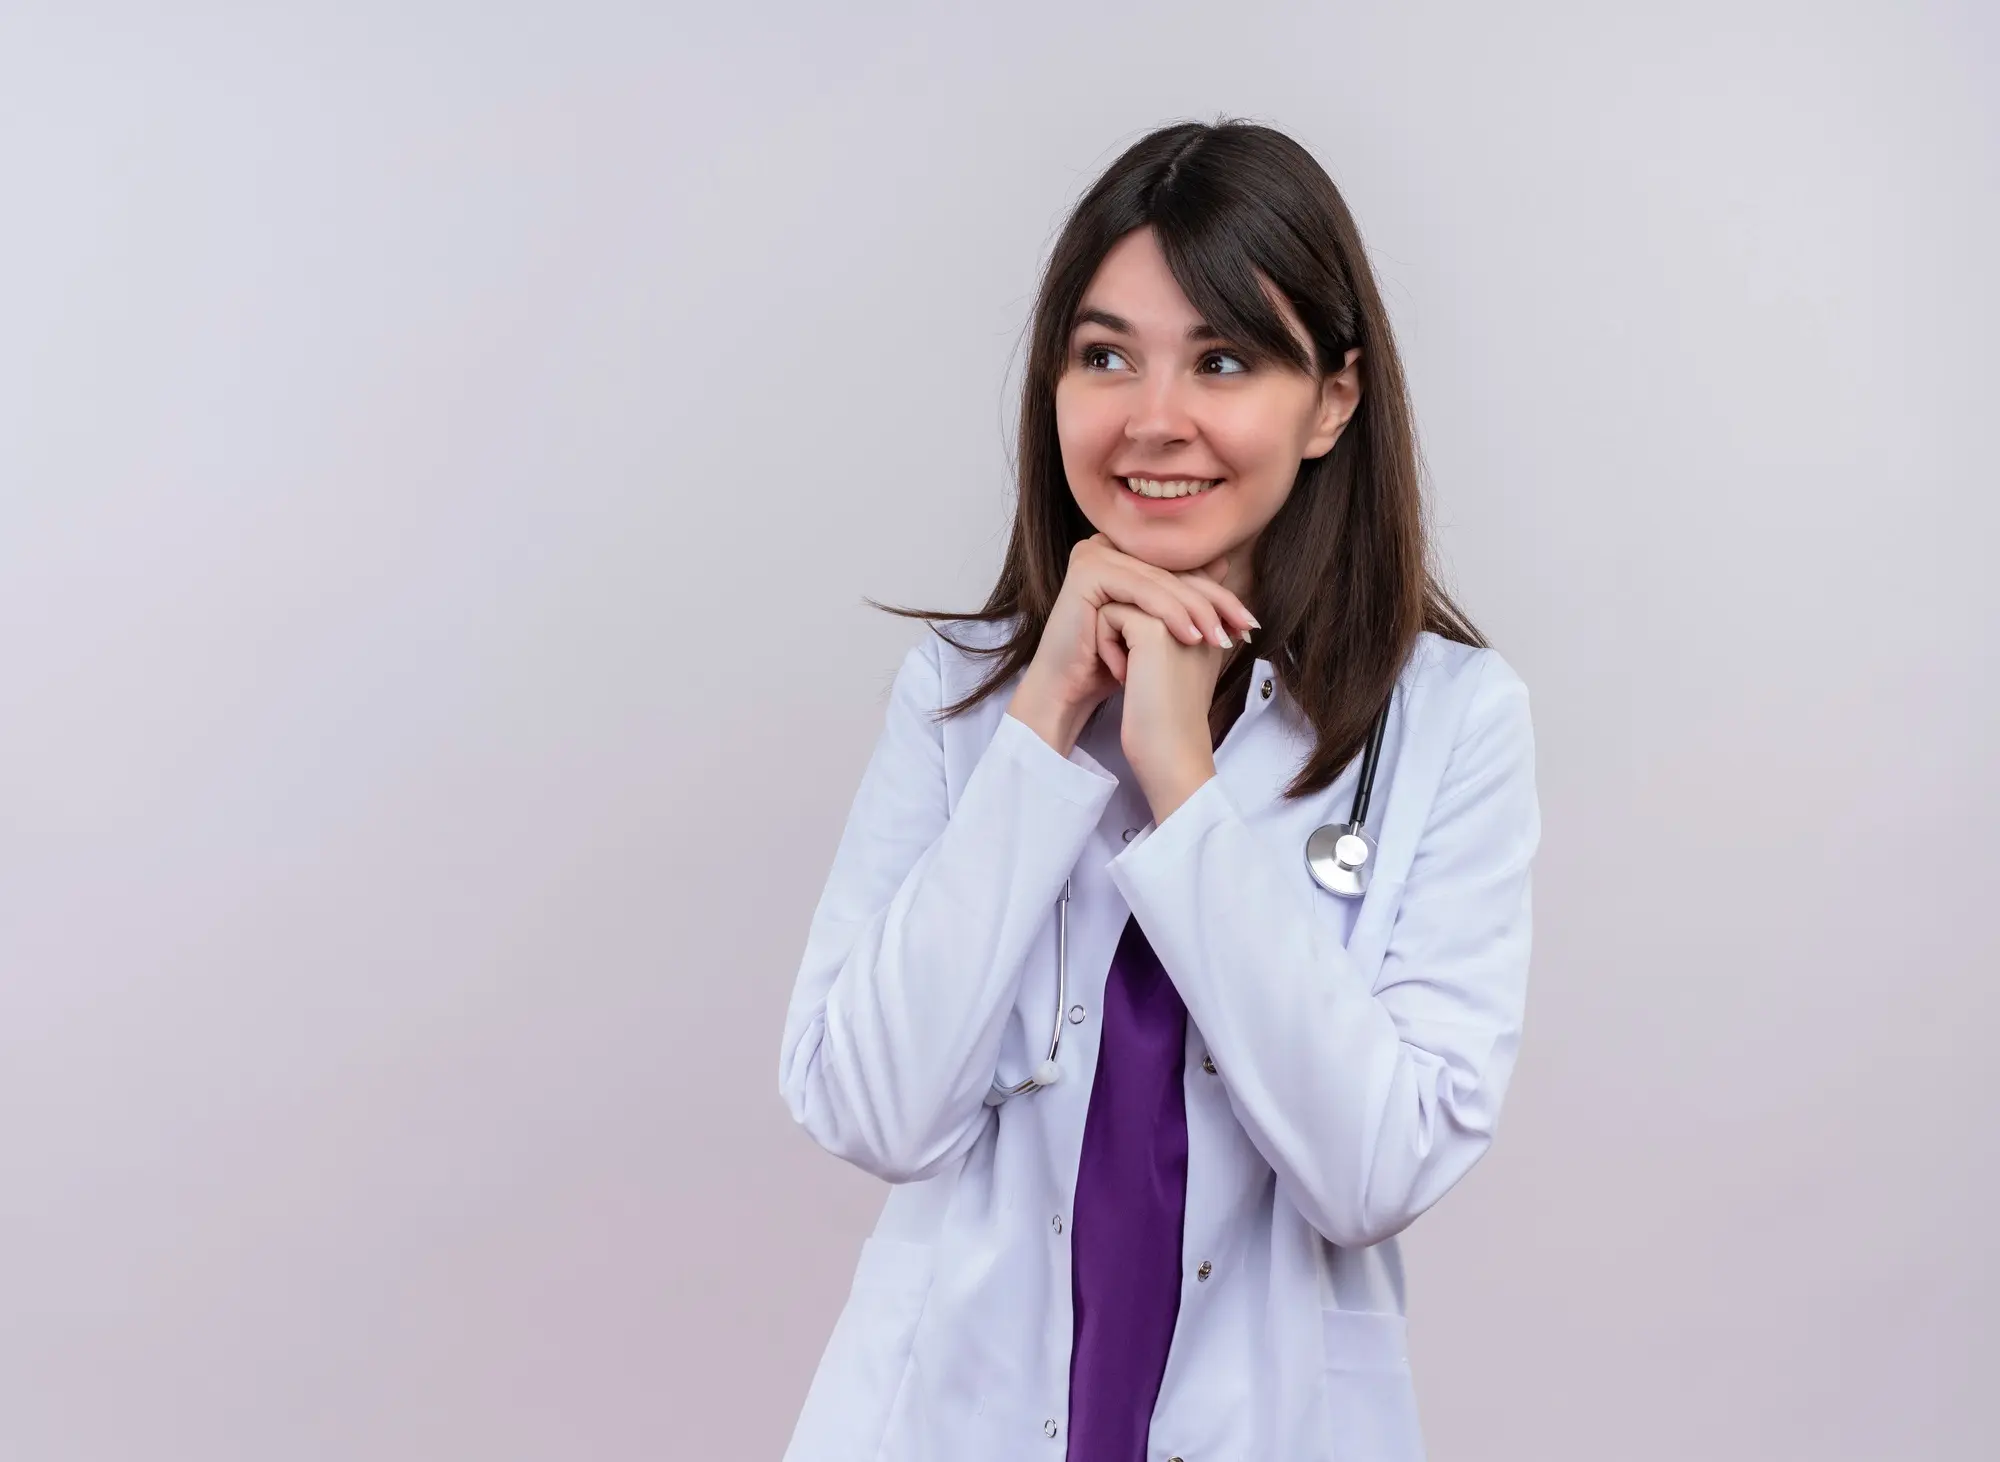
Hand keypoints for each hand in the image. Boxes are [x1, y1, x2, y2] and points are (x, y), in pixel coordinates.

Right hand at [1006, 534, 1256, 755]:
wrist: (1067, 690)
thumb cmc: (1110, 663)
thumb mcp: (1157, 628)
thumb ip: (1184, 595)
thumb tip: (1224, 564)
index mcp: (1122, 552)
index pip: (1180, 570)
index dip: (1218, 595)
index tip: (1249, 623)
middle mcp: (1106, 545)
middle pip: (1173, 574)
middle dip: (1214, 604)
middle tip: (1246, 627)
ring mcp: (1094, 553)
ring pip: (1160, 582)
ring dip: (1197, 611)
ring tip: (1220, 638)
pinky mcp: (1087, 570)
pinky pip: (1140, 590)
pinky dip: (1169, 614)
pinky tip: (1190, 636)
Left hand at [1096, 601, 1226, 822]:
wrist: (1171, 754)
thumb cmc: (1167, 719)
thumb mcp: (1172, 666)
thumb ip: (1168, 630)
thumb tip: (1142, 610)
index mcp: (1211, 620)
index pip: (1166, 590)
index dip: (1141, 619)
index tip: (1144, 661)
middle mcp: (1201, 612)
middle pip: (1143, 591)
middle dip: (1126, 624)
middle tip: (1135, 667)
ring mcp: (1180, 617)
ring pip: (1124, 599)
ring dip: (1114, 635)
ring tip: (1131, 672)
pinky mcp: (1154, 629)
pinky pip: (1110, 614)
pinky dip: (1106, 645)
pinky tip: (1122, 677)